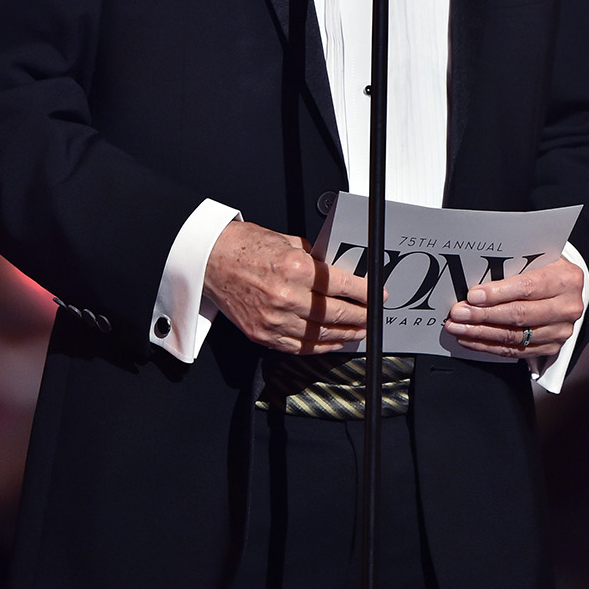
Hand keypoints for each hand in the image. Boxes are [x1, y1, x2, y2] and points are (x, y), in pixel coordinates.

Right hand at [203, 219, 370, 353]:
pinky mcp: (262, 334)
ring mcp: (273, 319)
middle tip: (372, 316)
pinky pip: (298, 347)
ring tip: (358, 332)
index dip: (365, 293)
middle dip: (360, 317)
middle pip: (336, 313)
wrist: (211, 259)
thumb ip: (314, 259)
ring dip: (344, 336)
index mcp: (296, 268)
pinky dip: (319, 347)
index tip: (377, 296)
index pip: (343, 286)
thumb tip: (337, 272)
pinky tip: (332, 343)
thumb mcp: (288, 242)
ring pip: (320, 335)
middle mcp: (286, 296)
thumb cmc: (245, 246)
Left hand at [443, 257, 583, 359]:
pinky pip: (516, 351)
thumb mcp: (539, 258)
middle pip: (519, 315)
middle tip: (459, 313)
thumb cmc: (548, 268)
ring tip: (458, 327)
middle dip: (483, 315)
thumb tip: (477, 280)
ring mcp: (561, 330)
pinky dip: (490, 346)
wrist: (569, 287)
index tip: (473, 296)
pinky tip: (472, 339)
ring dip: (481, 333)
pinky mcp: (552, 347)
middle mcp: (567, 307)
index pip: (527, 287)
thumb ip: (515, 267)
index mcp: (566, 279)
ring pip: (515, 336)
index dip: (497, 294)